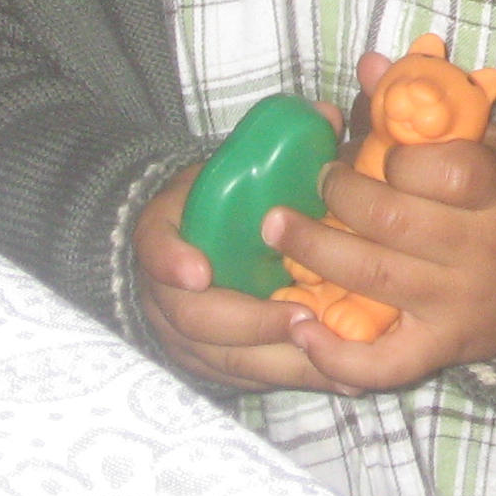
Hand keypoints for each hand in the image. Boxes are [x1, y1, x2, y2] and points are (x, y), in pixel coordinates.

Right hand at [135, 158, 340, 393]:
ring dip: (281, 361)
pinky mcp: (216, 363)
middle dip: (249, 324)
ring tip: (331, 353)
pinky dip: (294, 377)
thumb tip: (328, 116)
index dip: (170, 261)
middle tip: (301, 318)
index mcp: (165, 231)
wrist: (189, 237)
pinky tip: (342, 377)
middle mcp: (168, 291)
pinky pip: (249, 379)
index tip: (198, 272)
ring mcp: (187, 335)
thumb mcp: (236, 163)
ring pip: (227, 359)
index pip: (154, 247)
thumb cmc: (223, 196)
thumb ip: (282, 140)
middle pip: (196, 320)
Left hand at [262, 49, 495, 395]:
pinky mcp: (439, 349)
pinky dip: (336, 354)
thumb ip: (428, 106)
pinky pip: (383, 363)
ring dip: (314, 251)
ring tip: (277, 227)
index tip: (372, 154)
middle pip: (391, 221)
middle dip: (337, 197)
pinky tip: (301, 327)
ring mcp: (457, 304)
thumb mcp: (483, 147)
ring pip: (373, 279)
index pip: (443, 171)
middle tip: (314, 184)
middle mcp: (480, 250)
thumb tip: (371, 64)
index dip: (396, 160)